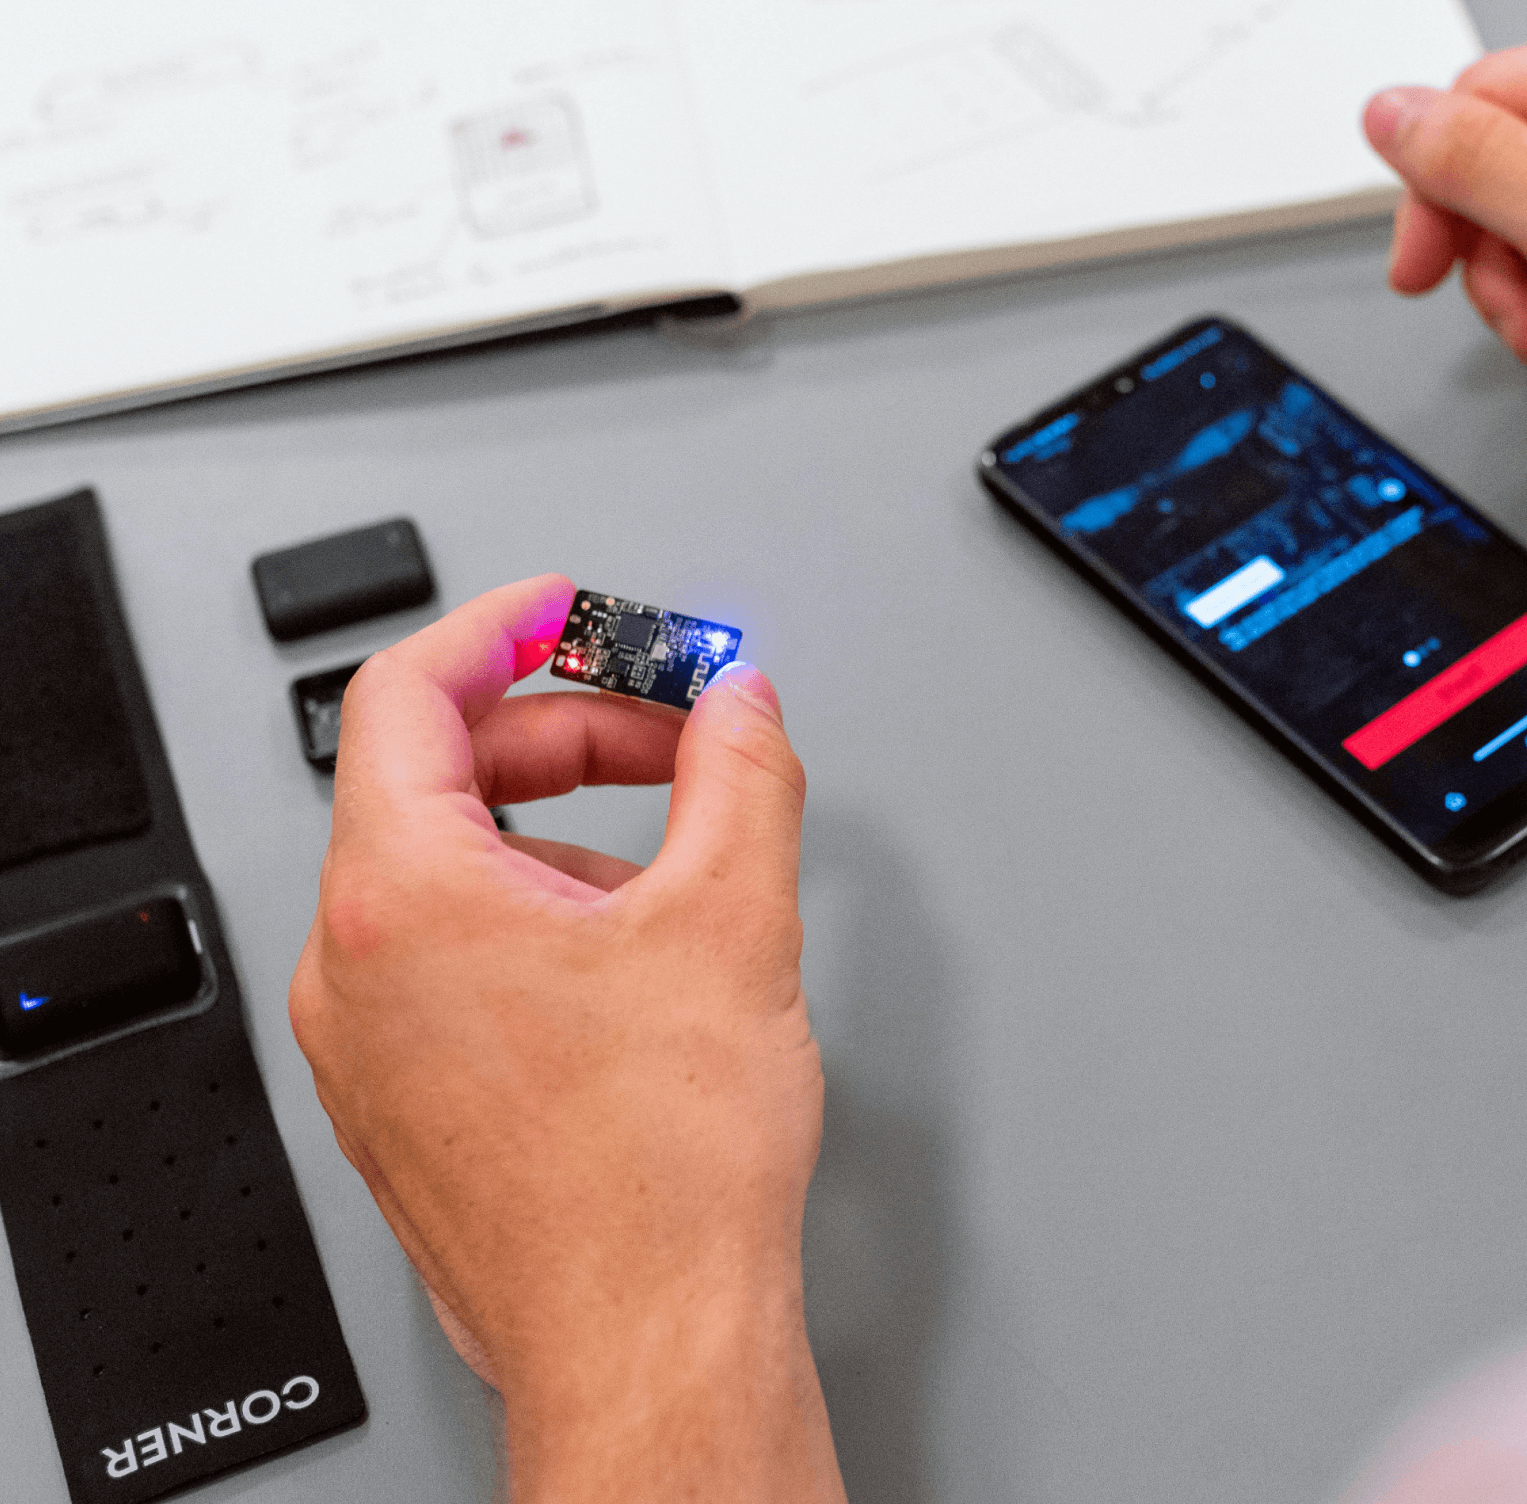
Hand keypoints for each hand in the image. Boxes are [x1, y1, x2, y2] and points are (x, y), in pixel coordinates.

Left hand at [288, 576, 843, 1503]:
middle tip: (675, 732)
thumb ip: (742, 773)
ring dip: (566, 830)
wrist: (651, 1344)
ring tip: (680, 869)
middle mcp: (354, 968)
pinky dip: (540, 912)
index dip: (504, 627)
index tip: (570, 612)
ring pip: (453, 869)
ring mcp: (368, 1043)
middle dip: (568, 734)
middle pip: (441, 775)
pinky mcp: (405, 1096)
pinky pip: (453, 953)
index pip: (410, 692)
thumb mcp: (734, 920)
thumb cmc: (661, 1178)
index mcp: (401, 900)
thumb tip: (740, 706)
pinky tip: (638, 957)